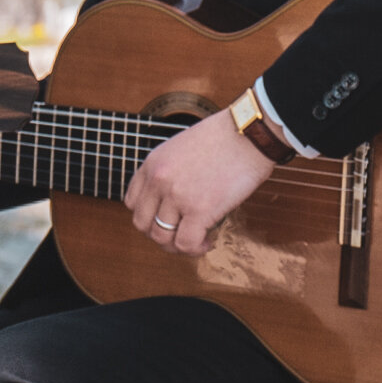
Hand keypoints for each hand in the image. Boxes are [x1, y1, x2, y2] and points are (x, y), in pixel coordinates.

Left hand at [123, 109, 274, 256]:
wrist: (250, 133)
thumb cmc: (225, 138)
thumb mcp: (181, 148)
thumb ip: (169, 172)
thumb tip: (172, 203)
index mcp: (152, 164)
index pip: (131, 203)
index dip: (149, 216)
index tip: (168, 219)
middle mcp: (159, 180)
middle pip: (142, 224)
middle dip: (161, 234)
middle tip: (182, 233)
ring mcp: (177, 196)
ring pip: (162, 238)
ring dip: (178, 245)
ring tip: (197, 239)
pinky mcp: (200, 210)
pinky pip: (186, 244)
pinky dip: (196, 249)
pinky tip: (209, 241)